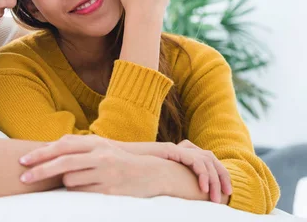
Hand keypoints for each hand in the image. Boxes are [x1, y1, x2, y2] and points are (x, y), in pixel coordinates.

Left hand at [18, 135, 163, 197]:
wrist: (150, 173)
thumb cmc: (116, 160)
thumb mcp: (98, 147)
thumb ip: (75, 146)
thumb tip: (44, 149)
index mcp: (94, 142)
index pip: (61, 146)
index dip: (40, 154)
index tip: (23, 161)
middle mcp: (100, 156)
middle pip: (62, 164)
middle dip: (40, 172)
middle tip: (24, 179)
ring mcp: (105, 174)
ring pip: (70, 181)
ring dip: (67, 183)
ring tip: (81, 180)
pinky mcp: (109, 191)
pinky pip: (82, 194)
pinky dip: (79, 192)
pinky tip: (90, 188)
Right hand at [113, 140, 232, 202]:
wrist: (116, 160)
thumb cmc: (134, 172)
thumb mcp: (158, 178)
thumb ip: (171, 181)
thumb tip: (183, 196)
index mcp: (179, 155)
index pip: (206, 160)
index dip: (218, 175)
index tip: (223, 193)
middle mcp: (180, 149)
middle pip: (210, 157)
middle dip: (222, 176)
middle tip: (227, 194)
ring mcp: (174, 147)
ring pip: (206, 159)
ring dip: (215, 178)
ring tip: (215, 196)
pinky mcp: (169, 149)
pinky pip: (194, 159)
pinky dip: (202, 173)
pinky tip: (203, 188)